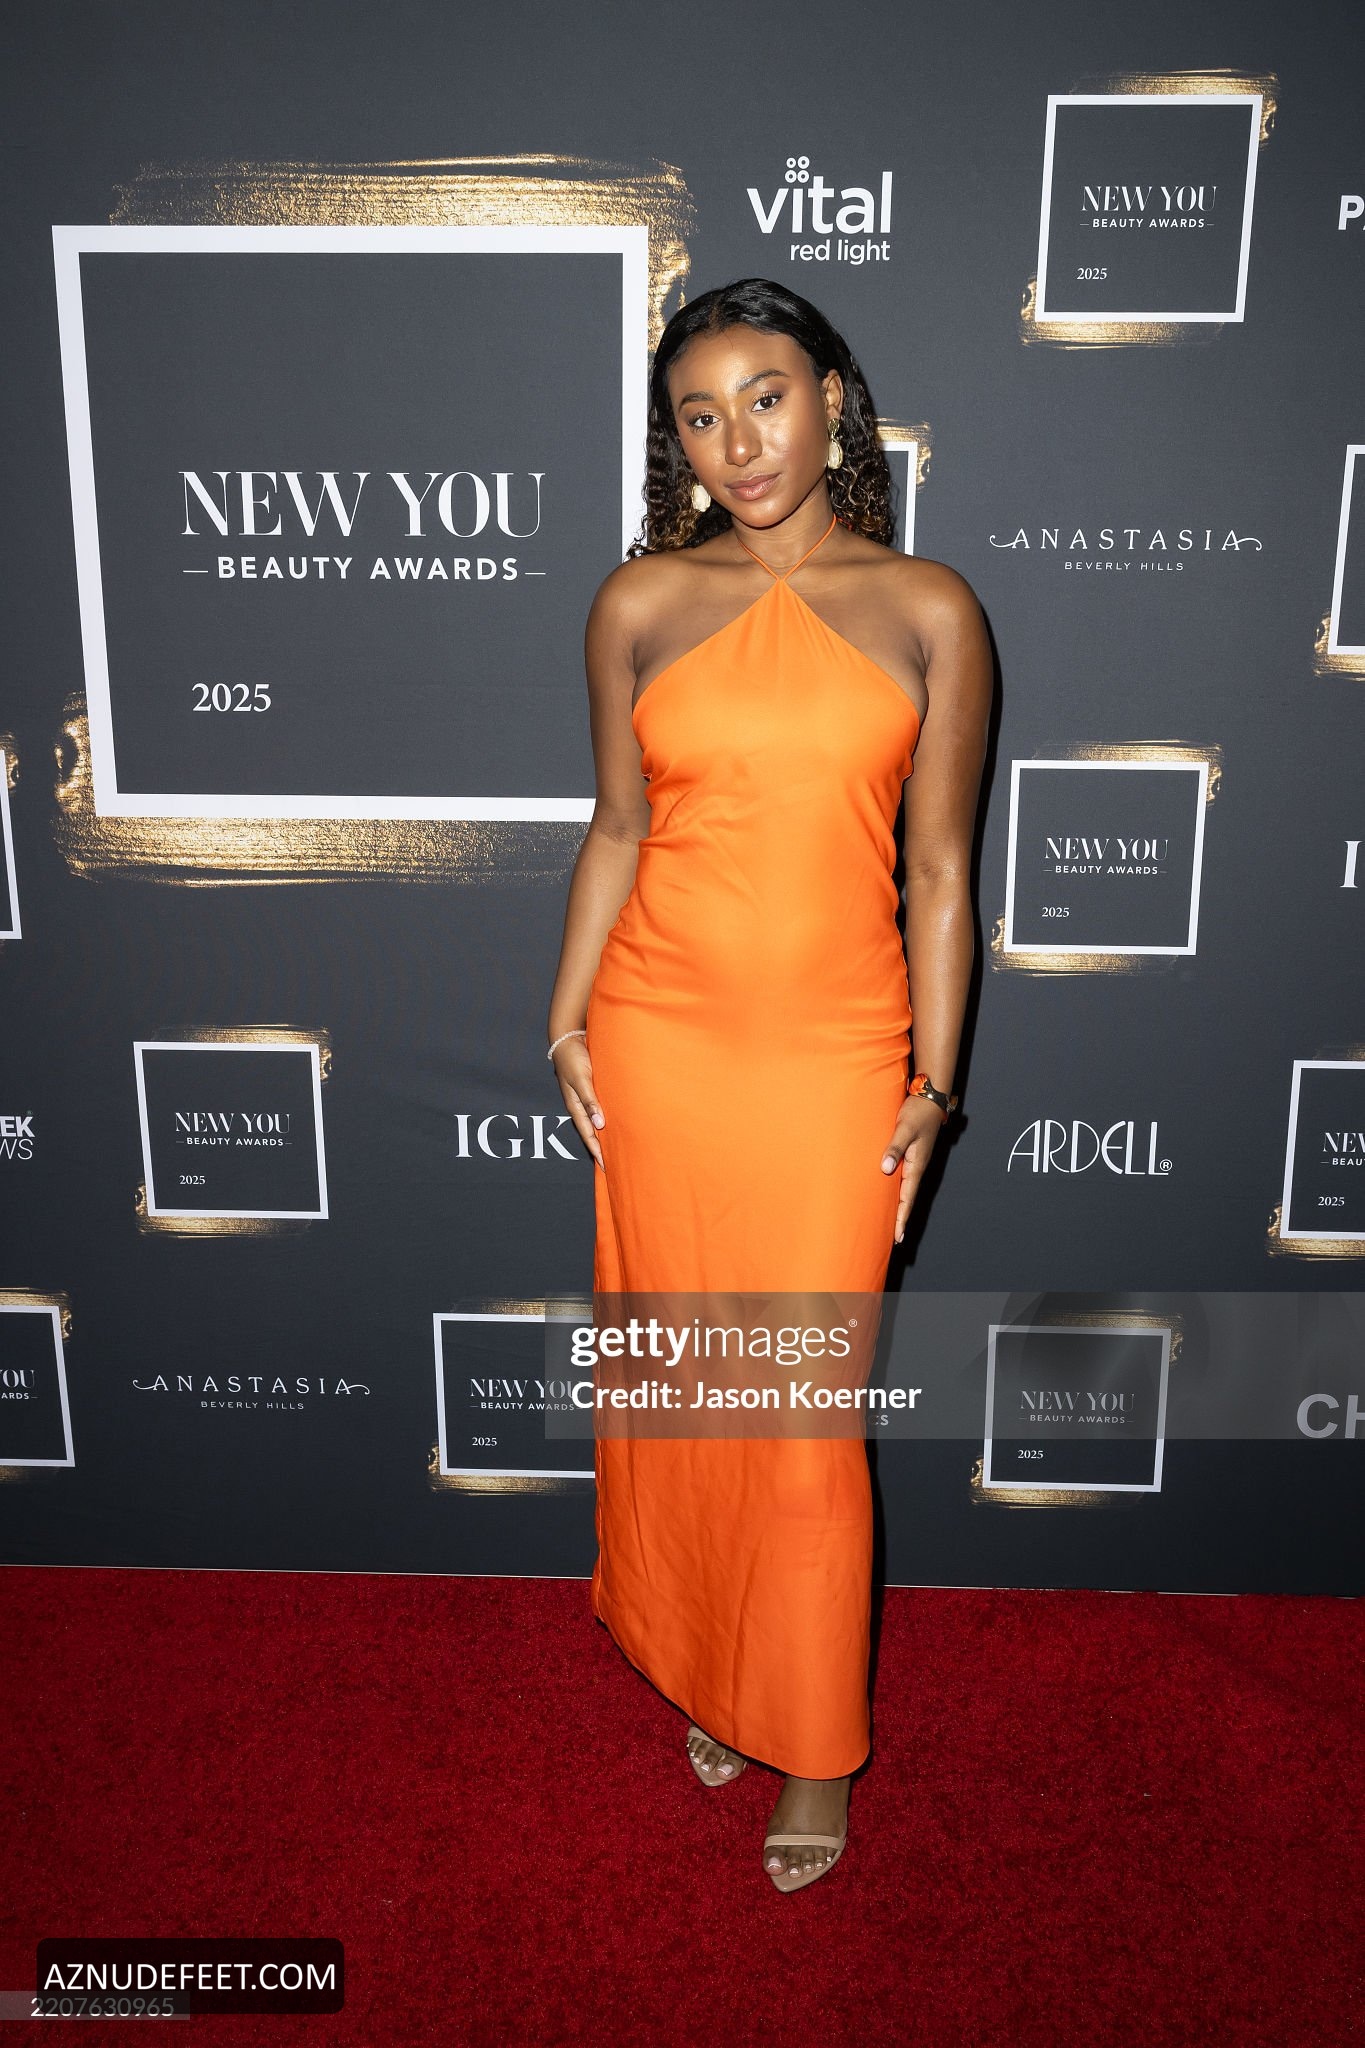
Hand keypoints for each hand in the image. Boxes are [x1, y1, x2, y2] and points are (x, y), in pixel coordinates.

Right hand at [552, 1037, 605, 1169]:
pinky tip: (615, 1124)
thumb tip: (599, 1124)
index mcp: (575, 1106)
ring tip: (616, 1149)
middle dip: (601, 1148)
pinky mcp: (592, 1089)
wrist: (568, 1037)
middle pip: (592, 1132)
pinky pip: (600, 1109)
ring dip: (605, 1135)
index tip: (606, 1166)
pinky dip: (606, 1120)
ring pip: (596, 1122)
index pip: (588, 1134)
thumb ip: (590, 1100)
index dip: (597, 1150)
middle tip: (613, 1165)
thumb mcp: (581, 1079)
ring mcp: (586, 1098)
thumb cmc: (573, 1057)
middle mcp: (581, 1105)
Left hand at [880, 1095, 944, 1243]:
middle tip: (894, 1239)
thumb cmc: (918, 1112)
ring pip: (905, 1189)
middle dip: (901, 1218)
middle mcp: (916, 1167)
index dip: (902, 1217)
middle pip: (908, 1198)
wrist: (929, 1098)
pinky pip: (902, 1178)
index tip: (897, 1235)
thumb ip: (894, 1148)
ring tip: (891, 1223)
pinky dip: (896, 1191)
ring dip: (899, 1206)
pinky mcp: (910, 1154)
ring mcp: (914, 1161)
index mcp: (917, 1165)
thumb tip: (885, 1169)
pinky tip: (889, 1194)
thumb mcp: (904, 1129)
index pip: (908, 1197)